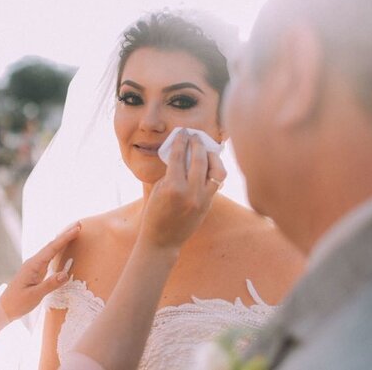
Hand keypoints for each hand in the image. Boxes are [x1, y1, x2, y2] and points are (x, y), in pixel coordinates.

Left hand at [0, 222, 80, 319]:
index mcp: (33, 265)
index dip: (65, 238)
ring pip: (50, 250)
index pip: (52, 248)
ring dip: (62, 241)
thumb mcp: (34, 295)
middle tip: (78, 225)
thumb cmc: (18, 303)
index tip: (76, 229)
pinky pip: (49, 257)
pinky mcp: (35, 271)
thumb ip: (50, 284)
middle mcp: (33, 262)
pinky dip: (57, 250)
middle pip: (51, 245)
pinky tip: (61, 248)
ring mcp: (34, 266)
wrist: (4, 308)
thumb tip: (66, 274)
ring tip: (73, 233)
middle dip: (65, 235)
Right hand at [140, 130, 225, 249]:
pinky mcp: (208, 204)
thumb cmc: (155, 212)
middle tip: (195, 136)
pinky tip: (209, 164)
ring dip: (211, 156)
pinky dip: (214, 170)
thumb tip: (183, 153)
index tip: (182, 131)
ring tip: (205, 149)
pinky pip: (216, 182)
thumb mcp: (159, 188)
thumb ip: (172, 171)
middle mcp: (190, 192)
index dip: (181, 140)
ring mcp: (202, 199)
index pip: (179, 156)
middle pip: (199, 159)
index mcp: (173, 186)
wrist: (162, 240)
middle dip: (197, 143)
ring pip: (215, 170)